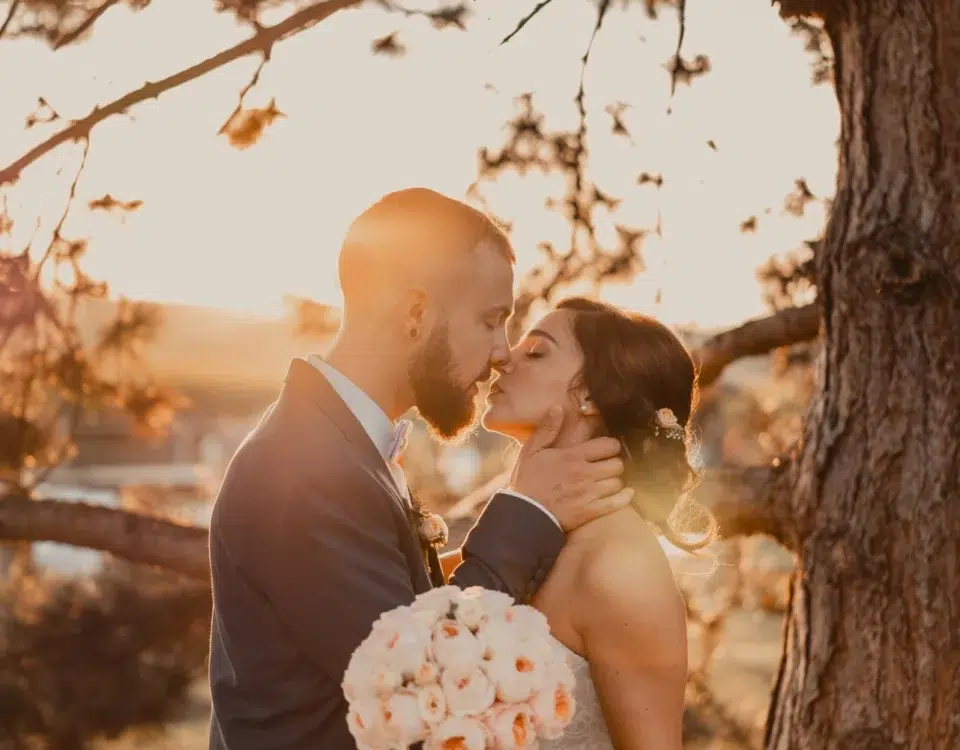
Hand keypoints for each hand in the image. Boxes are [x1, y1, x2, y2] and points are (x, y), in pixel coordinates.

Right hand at [508, 405, 632, 531]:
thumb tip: (558, 407)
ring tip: (609, 480)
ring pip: (618, 482)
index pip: (608, 446)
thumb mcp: (531, 451)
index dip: (612, 446)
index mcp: (573, 456)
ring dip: (615, 480)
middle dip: (614, 463)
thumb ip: (547, 429)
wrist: (523, 513)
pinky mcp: (591, 511)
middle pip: (617, 464)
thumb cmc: (527, 481)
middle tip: (608, 465)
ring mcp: (589, 493)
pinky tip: (625, 493)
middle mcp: (585, 473)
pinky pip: (617, 502)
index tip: (608, 449)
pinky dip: (624, 497)